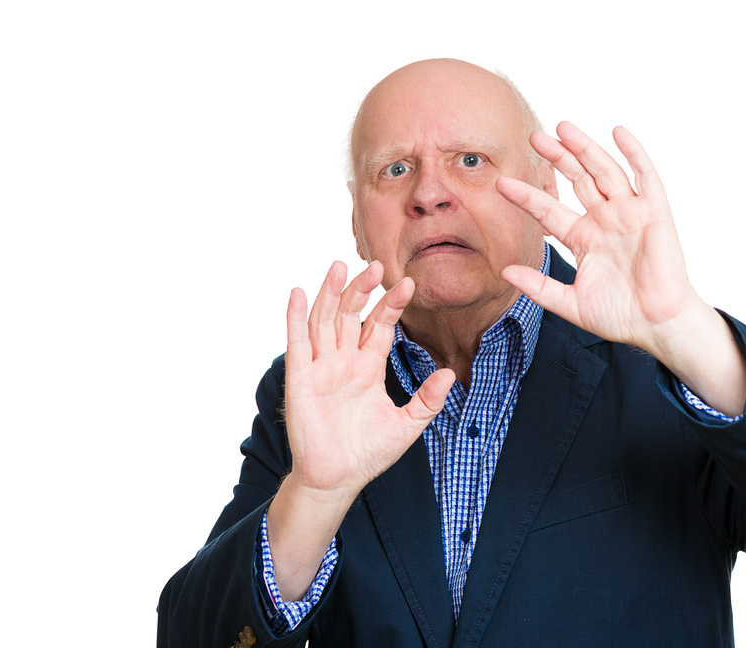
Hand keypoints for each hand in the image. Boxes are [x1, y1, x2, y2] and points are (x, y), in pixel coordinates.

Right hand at [283, 260, 453, 499]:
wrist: (337, 480)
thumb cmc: (368, 453)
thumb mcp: (406, 425)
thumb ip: (427, 400)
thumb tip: (449, 374)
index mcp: (368, 367)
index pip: (380, 327)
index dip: (391, 305)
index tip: (409, 284)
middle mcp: (343, 361)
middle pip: (351, 315)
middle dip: (363, 290)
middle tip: (377, 265)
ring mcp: (320, 367)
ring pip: (324, 321)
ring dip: (331, 293)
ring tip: (340, 266)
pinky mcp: (300, 379)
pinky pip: (297, 343)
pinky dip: (296, 317)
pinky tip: (301, 292)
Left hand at [496, 122, 701, 355]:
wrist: (657, 325)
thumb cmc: (620, 316)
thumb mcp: (570, 303)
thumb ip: (539, 287)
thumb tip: (505, 271)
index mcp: (584, 239)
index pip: (549, 211)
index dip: (527, 196)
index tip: (501, 184)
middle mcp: (605, 220)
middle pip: (577, 180)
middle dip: (557, 158)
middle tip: (533, 136)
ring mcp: (630, 214)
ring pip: (604, 172)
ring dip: (585, 148)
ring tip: (563, 127)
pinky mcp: (655, 213)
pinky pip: (645, 177)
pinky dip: (634, 153)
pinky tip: (618, 132)